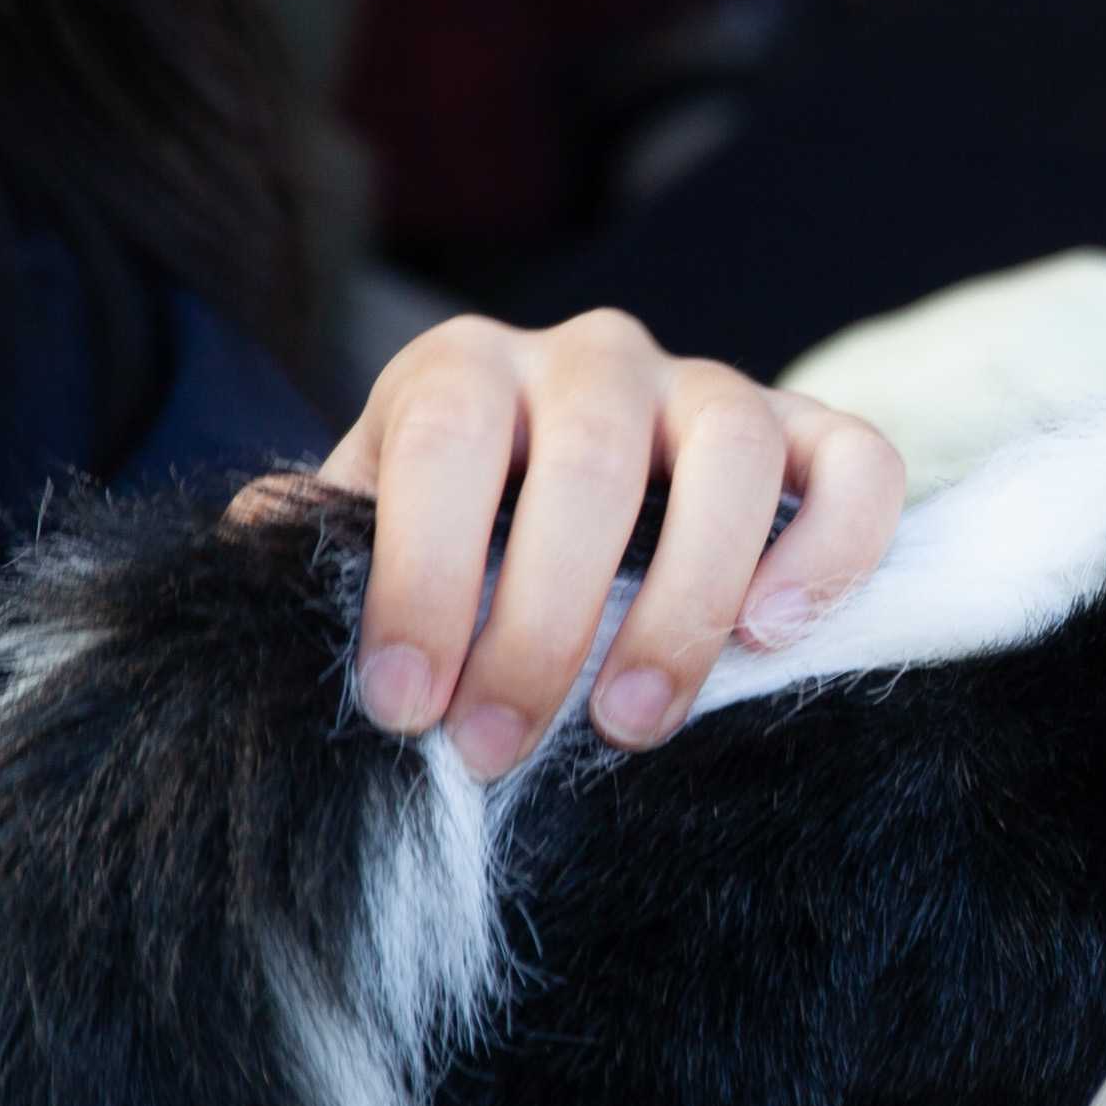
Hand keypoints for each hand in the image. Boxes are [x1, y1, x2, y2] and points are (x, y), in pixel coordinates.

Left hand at [284, 312, 903, 780]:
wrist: (555, 512)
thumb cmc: (450, 552)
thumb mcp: (367, 541)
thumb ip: (317, 557)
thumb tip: (247, 585)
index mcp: (464, 370)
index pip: (446, 443)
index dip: (424, 573)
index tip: (405, 707)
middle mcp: (590, 356)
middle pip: (586, 461)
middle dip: (541, 622)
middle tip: (501, 749)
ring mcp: (711, 388)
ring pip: (727, 454)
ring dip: (682, 599)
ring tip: (633, 723)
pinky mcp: (813, 435)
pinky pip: (858, 463)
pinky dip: (832, 546)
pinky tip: (774, 636)